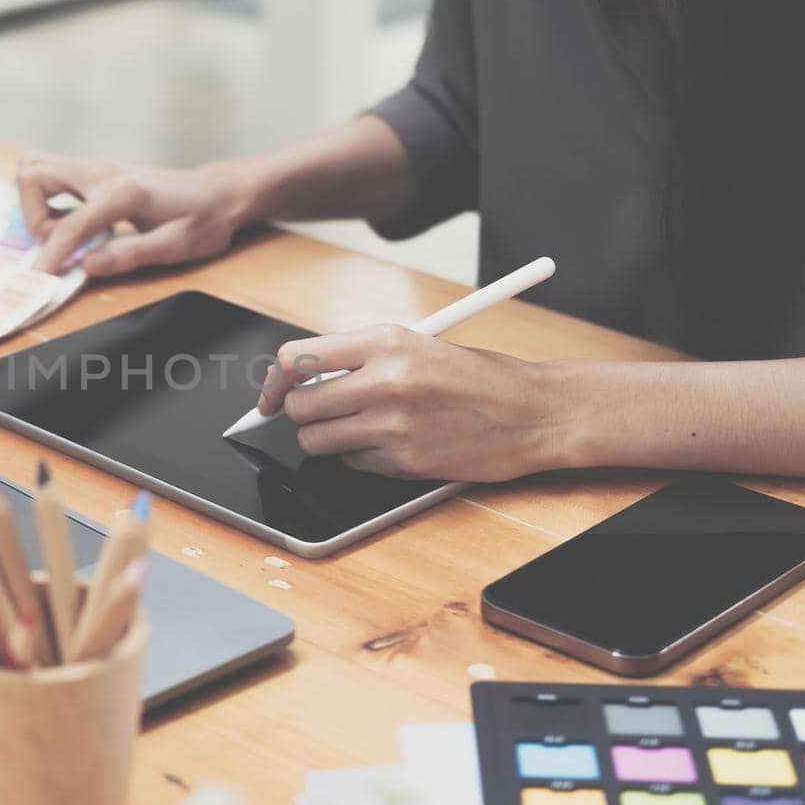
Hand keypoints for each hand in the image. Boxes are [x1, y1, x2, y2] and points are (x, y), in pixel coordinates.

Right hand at [16, 152, 250, 276]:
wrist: (218, 192)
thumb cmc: (203, 219)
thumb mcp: (176, 246)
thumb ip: (130, 254)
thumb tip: (88, 266)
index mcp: (123, 193)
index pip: (68, 224)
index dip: (51, 255)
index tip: (41, 277)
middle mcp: (104, 171)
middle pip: (33, 173)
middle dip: (31, 214)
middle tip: (55, 243)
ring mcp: (98, 166)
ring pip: (36, 167)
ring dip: (35, 203)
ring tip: (61, 233)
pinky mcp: (97, 170)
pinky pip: (53, 174)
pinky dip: (47, 198)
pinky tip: (72, 223)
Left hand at [255, 325, 576, 481]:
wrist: (534, 412)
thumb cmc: (479, 377)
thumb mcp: (417, 345)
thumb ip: (360, 358)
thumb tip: (301, 378)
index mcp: (385, 341)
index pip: (295, 359)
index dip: (273, 381)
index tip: (270, 394)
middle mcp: (383, 381)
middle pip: (298, 407)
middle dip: (300, 415)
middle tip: (321, 414)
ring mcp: (392, 425)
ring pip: (317, 442)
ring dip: (328, 440)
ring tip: (363, 427)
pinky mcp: (404, 462)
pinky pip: (354, 464)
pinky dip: (363, 459)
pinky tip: (395, 444)